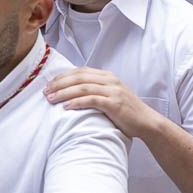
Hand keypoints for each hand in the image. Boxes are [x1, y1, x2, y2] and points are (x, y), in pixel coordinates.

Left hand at [45, 67, 160, 138]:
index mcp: (108, 76)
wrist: (146, 122)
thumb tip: (75, 92)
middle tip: (46, 91)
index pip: (81, 71)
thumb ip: (97, 90)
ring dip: (64, 92)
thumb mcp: (112, 95)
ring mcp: (113, 91)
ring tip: (51, 99)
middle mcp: (110, 80)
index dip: (63, 76)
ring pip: (82, 87)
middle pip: (79, 77)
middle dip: (60, 83)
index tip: (50, 83)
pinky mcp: (114, 103)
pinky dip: (77, 102)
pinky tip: (66, 106)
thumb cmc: (126, 112)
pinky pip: (91, 100)